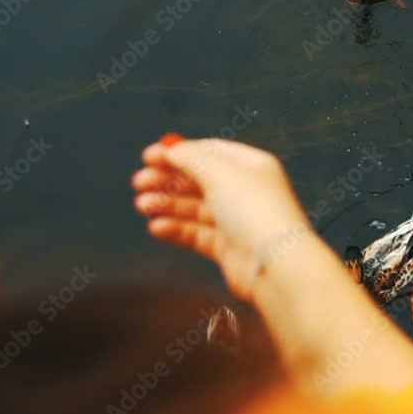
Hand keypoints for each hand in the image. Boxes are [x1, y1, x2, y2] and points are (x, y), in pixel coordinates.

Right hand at [131, 138, 312, 299]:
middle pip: (199, 180)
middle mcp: (246, 191)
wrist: (274, 264)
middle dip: (168, 179)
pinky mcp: (228, 248)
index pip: (210, 152)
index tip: (149, 156)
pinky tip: (157, 227)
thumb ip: (191, 157)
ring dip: (167, 204)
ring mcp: (237, 221)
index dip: (179, 152)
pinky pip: (197, 233)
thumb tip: (170, 149)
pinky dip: (176, 229)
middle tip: (139, 182)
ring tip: (143, 205)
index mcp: (251, 166)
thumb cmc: (254, 211)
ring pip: (195, 208)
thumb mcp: (220, 172)